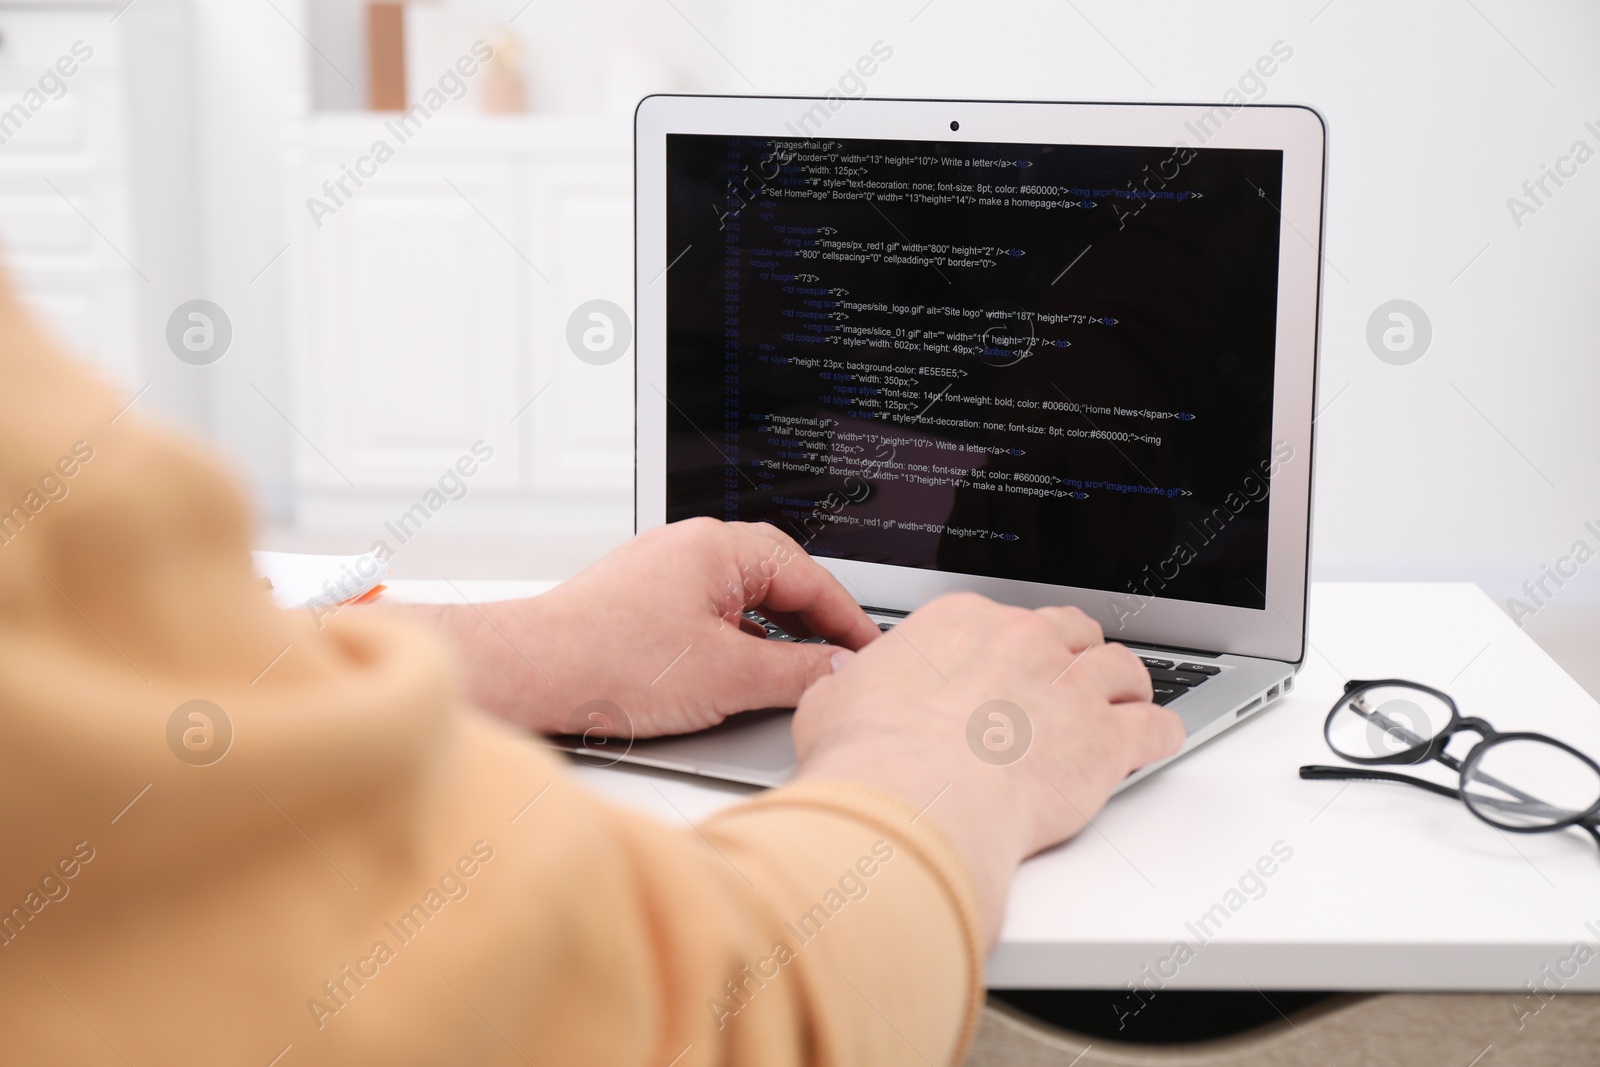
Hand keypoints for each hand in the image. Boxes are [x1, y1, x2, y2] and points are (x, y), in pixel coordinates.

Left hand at [395, 518, 880, 737]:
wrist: (531, 674)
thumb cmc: (609, 663)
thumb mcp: (729, 676)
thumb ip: (799, 671)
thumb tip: (839, 669)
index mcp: (720, 546)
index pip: (810, 577)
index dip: (849, 620)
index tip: (870, 653)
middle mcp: (691, 546)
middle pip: (777, 582)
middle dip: (812, 625)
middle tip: (841, 665)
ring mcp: (663, 570)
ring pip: (741, 600)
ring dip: (771, 637)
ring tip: (791, 678)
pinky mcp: (641, 599)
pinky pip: (708, 613)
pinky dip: (734, 642)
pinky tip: (736, 679)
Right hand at [791, 592, 1185, 945]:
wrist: (914, 800)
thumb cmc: (872, 756)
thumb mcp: (834, 701)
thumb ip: (853, 685)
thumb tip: (844, 684)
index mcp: (960, 623)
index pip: (1001, 620)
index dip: (1009, 648)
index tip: (1007, 666)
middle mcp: (1023, 643)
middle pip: (1069, 631)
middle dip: (1073, 653)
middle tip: (1068, 680)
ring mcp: (1069, 687)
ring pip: (1121, 669)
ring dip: (1124, 686)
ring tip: (1123, 702)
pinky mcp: (1105, 741)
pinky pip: (1156, 726)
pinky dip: (1161, 734)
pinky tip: (1157, 741)